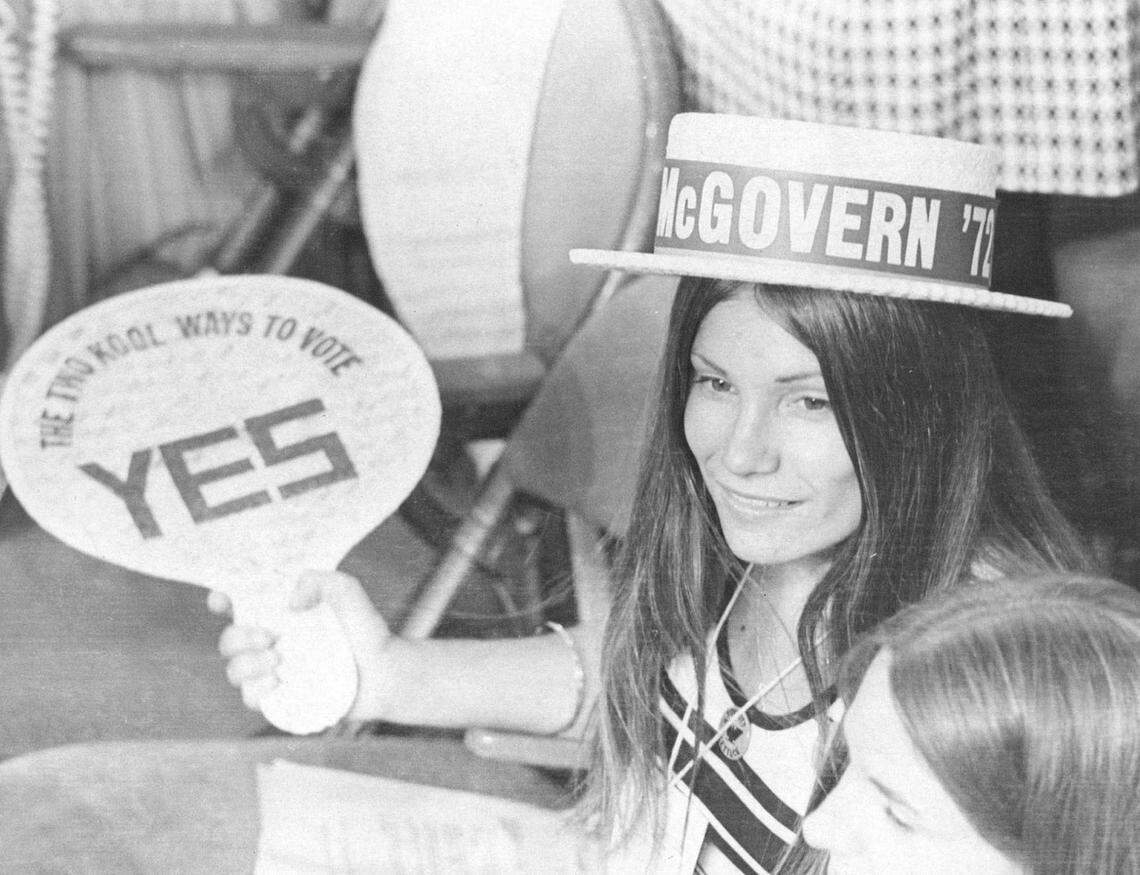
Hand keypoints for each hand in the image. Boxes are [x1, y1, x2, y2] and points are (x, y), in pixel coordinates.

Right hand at [211, 570, 399, 720]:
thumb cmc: (364, 629)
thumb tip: (290, 601)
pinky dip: (256, 691)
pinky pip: (251, 699)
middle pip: (228, 641)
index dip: (220, 600)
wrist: (384, 670)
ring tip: (277, 660)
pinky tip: (276, 682)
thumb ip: (321, 581)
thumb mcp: (346, 592)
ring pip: (234, 670)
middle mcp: (269, 643)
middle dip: (237, 637)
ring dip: (246, 665)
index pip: (237, 605)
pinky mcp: (281, 699)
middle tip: (269, 637)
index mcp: (277, 615)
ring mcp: (273, 672)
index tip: (222, 600)